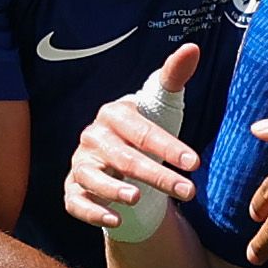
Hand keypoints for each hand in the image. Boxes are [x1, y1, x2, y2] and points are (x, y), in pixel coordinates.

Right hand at [64, 40, 200, 230]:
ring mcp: (81, 164)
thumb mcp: (161, 105)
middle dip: (157, 175)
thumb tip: (192, 48)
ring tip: (138, 199)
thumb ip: (174, 76)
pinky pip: (76, 202)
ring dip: (114, 189)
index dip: (169, 147)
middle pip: (124, 157)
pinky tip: (115, 220)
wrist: (121, 158)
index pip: (144, 131)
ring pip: (93, 178)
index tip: (195, 163)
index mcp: (114, 114)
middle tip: (188, 191)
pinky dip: (92, 212)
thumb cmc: (146, 129)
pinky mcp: (73, 189)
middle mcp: (93, 137)